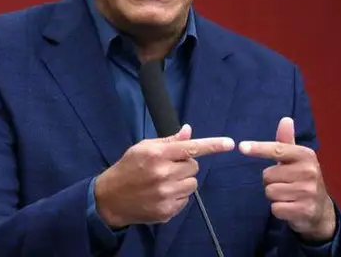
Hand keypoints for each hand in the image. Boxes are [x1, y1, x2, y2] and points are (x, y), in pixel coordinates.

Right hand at [94, 124, 234, 228]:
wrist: (110, 198)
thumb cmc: (127, 168)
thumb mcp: (142, 148)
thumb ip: (167, 141)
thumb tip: (188, 131)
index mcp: (157, 154)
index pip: (191, 148)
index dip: (213, 145)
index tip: (230, 143)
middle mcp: (163, 174)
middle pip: (194, 166)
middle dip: (185, 165)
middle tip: (167, 167)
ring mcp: (166, 194)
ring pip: (193, 183)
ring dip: (183, 181)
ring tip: (164, 181)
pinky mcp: (168, 210)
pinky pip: (186, 199)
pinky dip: (178, 195)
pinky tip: (162, 194)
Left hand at [239, 117, 335, 241]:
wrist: (321, 208)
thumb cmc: (302, 178)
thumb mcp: (296, 158)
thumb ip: (286, 141)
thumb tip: (285, 119)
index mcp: (305, 155)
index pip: (276, 150)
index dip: (258, 148)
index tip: (242, 147)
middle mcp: (309, 171)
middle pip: (267, 175)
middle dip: (271, 180)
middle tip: (285, 182)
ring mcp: (308, 191)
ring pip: (270, 191)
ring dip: (274, 195)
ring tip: (288, 194)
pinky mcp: (305, 210)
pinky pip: (275, 208)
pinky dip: (278, 209)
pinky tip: (290, 206)